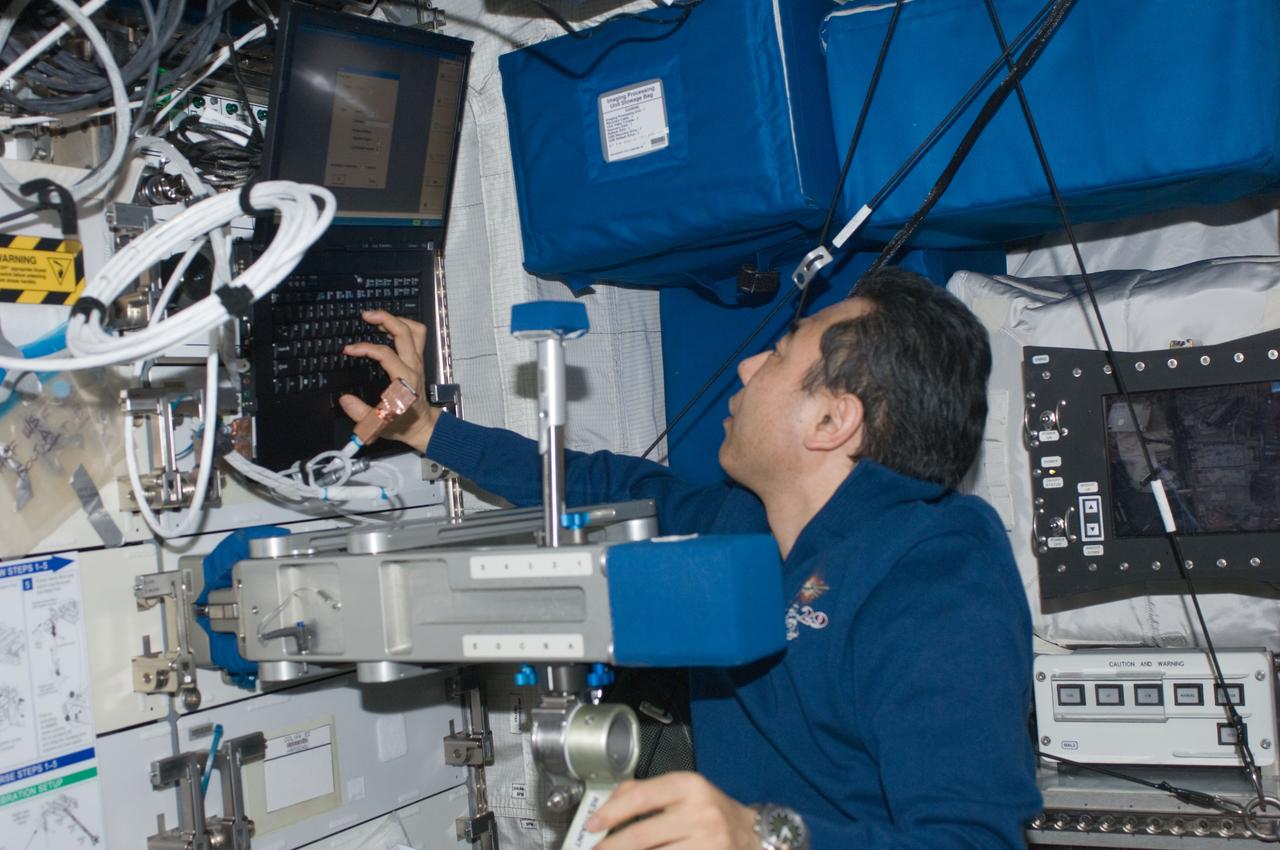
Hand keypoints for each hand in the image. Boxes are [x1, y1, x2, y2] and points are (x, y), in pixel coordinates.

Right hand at [338, 310, 439, 453]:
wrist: (422, 426)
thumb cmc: (401, 423)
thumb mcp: (379, 424)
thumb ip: (361, 413)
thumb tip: (344, 399)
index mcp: (404, 379)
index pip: (385, 353)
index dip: (365, 348)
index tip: (348, 350)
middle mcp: (414, 366)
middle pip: (405, 332)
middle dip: (385, 318)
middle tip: (366, 315)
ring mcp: (419, 361)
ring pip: (415, 330)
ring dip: (397, 319)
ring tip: (377, 318)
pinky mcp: (419, 361)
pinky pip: (416, 336)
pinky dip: (403, 326)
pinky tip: (387, 327)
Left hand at [586, 773, 758, 849]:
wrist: (752, 836)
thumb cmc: (711, 811)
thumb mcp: (683, 791)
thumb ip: (644, 792)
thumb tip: (608, 807)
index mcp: (689, 786)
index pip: (640, 797)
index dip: (611, 813)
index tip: (592, 825)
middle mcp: (699, 813)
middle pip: (641, 835)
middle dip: (611, 847)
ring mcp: (707, 842)